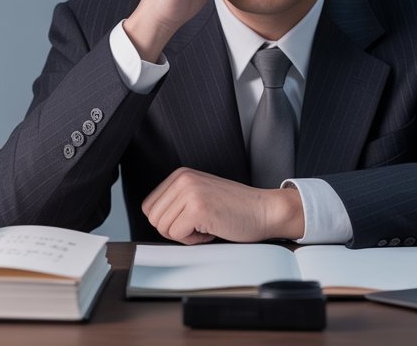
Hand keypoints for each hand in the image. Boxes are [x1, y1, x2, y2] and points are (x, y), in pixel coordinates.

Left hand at [142, 168, 304, 244]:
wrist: (266, 210)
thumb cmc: (236, 209)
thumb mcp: (199, 195)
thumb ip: (177, 201)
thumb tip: (154, 219)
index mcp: (180, 175)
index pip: (149, 207)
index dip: (168, 221)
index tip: (189, 220)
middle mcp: (182, 179)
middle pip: (154, 218)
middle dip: (174, 230)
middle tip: (199, 225)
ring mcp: (190, 192)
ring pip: (163, 228)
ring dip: (185, 235)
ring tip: (207, 225)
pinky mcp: (198, 208)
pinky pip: (178, 235)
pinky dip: (194, 240)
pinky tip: (212, 230)